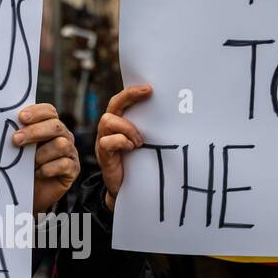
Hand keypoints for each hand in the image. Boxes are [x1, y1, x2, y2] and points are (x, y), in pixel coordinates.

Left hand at [13, 103, 78, 212]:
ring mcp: (70, 152)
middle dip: (34, 132)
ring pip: (61, 144)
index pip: (49, 111)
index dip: (36, 112)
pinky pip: (64, 164)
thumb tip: (5, 123)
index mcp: (50, 126)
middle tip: (16, 140)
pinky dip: (48, 169)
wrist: (32, 193)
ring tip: (30, 164)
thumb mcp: (20, 149)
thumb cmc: (24, 168)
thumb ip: (19, 134)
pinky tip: (37, 173)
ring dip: (41, 154)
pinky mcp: (73, 169)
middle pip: (55, 126)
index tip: (20, 118)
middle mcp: (63, 136)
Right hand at [95, 85, 149, 209]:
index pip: (121, 101)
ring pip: (107, 121)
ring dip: (127, 128)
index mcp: (119, 123)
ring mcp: (104, 141)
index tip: (149, 88)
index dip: (132, 92)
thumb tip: (174, 118)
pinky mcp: (103, 155)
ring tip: (139, 141)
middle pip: (113, 105)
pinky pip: (107, 142)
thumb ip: (150, 130)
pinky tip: (132, 149)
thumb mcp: (145, 143)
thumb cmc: (138, 163)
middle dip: (129, 96)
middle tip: (147, 93)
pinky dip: (121, 142)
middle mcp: (109, 129)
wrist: (126, 189)